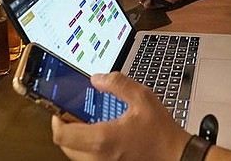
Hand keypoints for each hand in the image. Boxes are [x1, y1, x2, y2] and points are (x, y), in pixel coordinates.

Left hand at [51, 72, 189, 159]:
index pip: (62, 135)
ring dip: (74, 139)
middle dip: (64, 128)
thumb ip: (117, 84)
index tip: (59, 108)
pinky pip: (87, 159)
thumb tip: (97, 79)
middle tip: (71, 112)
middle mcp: (99, 157)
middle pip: (64, 146)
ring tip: (85, 121)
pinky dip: (85, 146)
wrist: (175, 155)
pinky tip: (98, 133)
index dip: (56, 120)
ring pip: (74, 154)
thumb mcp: (142, 98)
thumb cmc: (160, 132)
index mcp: (103, 139)